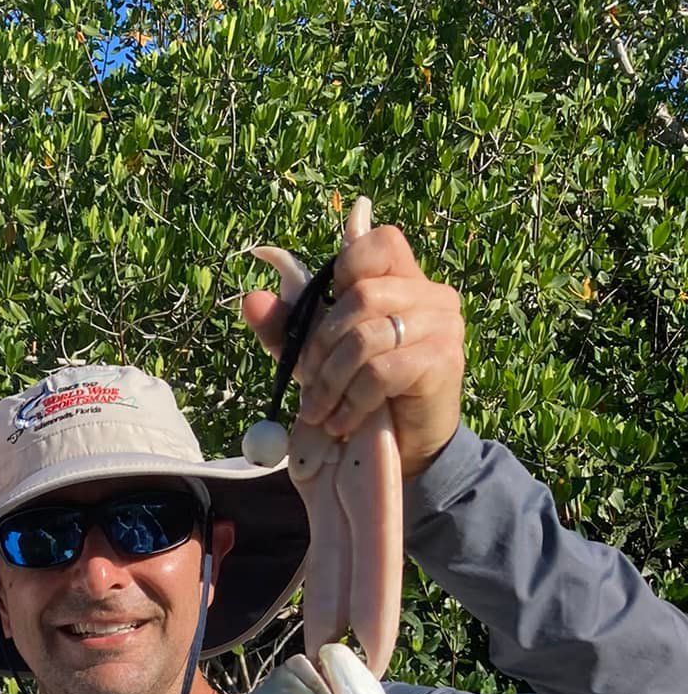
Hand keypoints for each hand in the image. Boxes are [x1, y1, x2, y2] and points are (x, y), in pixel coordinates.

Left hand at [241, 222, 464, 477]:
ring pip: (366, 337)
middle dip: (320, 346)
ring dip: (331, 381)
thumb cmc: (364, 396)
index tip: (325, 319)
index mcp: (405, 280)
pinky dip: (351, 401)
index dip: (343, 271)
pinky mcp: (442, 361)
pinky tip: (341, 422)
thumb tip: (250, 299)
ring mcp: (443, 326)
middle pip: (361, 295)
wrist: (407, 450)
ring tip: (319, 412)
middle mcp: (432, 296)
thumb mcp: (320, 357)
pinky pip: (380, 372)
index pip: (379, 243)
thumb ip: (288, 326)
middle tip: (308, 385)